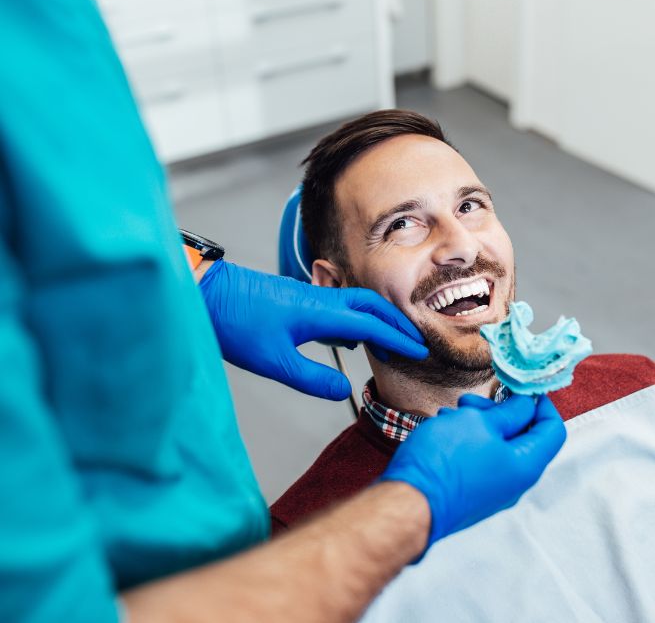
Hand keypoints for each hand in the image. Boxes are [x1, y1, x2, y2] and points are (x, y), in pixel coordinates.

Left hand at [199, 260, 427, 399]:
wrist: (205, 292)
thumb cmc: (234, 324)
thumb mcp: (273, 362)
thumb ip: (311, 379)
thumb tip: (344, 391)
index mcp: (320, 313)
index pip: (371, 326)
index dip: (398, 339)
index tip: (419, 350)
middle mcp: (321, 299)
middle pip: (372, 305)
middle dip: (397, 323)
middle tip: (415, 341)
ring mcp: (309, 296)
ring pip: (357, 303)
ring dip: (379, 319)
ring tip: (390, 342)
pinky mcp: (297, 299)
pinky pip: (340, 305)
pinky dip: (357, 319)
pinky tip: (350, 339)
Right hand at [378, 393, 565, 548]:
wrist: (408, 503)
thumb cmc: (444, 462)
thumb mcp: (479, 422)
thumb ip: (510, 411)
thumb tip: (527, 404)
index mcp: (526, 465)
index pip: (553, 429)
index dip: (541, 403)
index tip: (522, 387)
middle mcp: (514, 483)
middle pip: (522, 437)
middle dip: (500, 411)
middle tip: (474, 402)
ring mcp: (492, 490)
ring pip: (497, 446)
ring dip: (479, 423)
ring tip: (453, 415)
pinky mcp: (471, 493)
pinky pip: (479, 459)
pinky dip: (467, 440)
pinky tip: (445, 431)